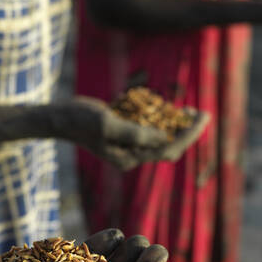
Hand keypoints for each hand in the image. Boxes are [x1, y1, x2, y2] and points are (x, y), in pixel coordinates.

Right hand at [67, 97, 203, 169]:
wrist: (59, 117)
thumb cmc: (80, 120)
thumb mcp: (107, 124)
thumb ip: (135, 132)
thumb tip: (164, 136)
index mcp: (130, 158)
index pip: (167, 149)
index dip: (188, 134)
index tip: (202, 117)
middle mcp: (132, 154)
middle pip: (167, 144)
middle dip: (186, 130)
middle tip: (201, 112)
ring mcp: (128, 144)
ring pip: (160, 135)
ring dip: (173, 122)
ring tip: (187, 109)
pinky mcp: (124, 132)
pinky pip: (148, 126)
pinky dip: (156, 115)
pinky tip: (160, 103)